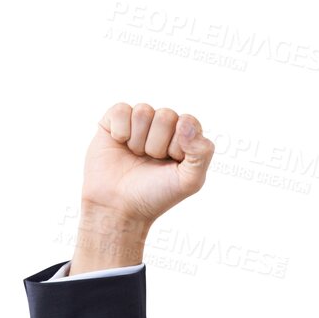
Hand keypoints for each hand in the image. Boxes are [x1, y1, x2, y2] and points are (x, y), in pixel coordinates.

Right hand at [80, 100, 213, 227]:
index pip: (188, 122)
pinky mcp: (116, 119)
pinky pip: (122, 110)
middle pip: (165, 116)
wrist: (119, 207)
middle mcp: (163, 126)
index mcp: (184, 137)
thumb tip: (185, 122)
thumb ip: (202, 153)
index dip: (179, 145)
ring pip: (143, 112)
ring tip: (136, 156)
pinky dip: (120, 131)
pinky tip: (120, 144)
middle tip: (150, 162)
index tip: (171, 163)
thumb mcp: (189, 181)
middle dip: (157, 146)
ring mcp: (140, 121)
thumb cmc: (156, 195)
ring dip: (138, 141)